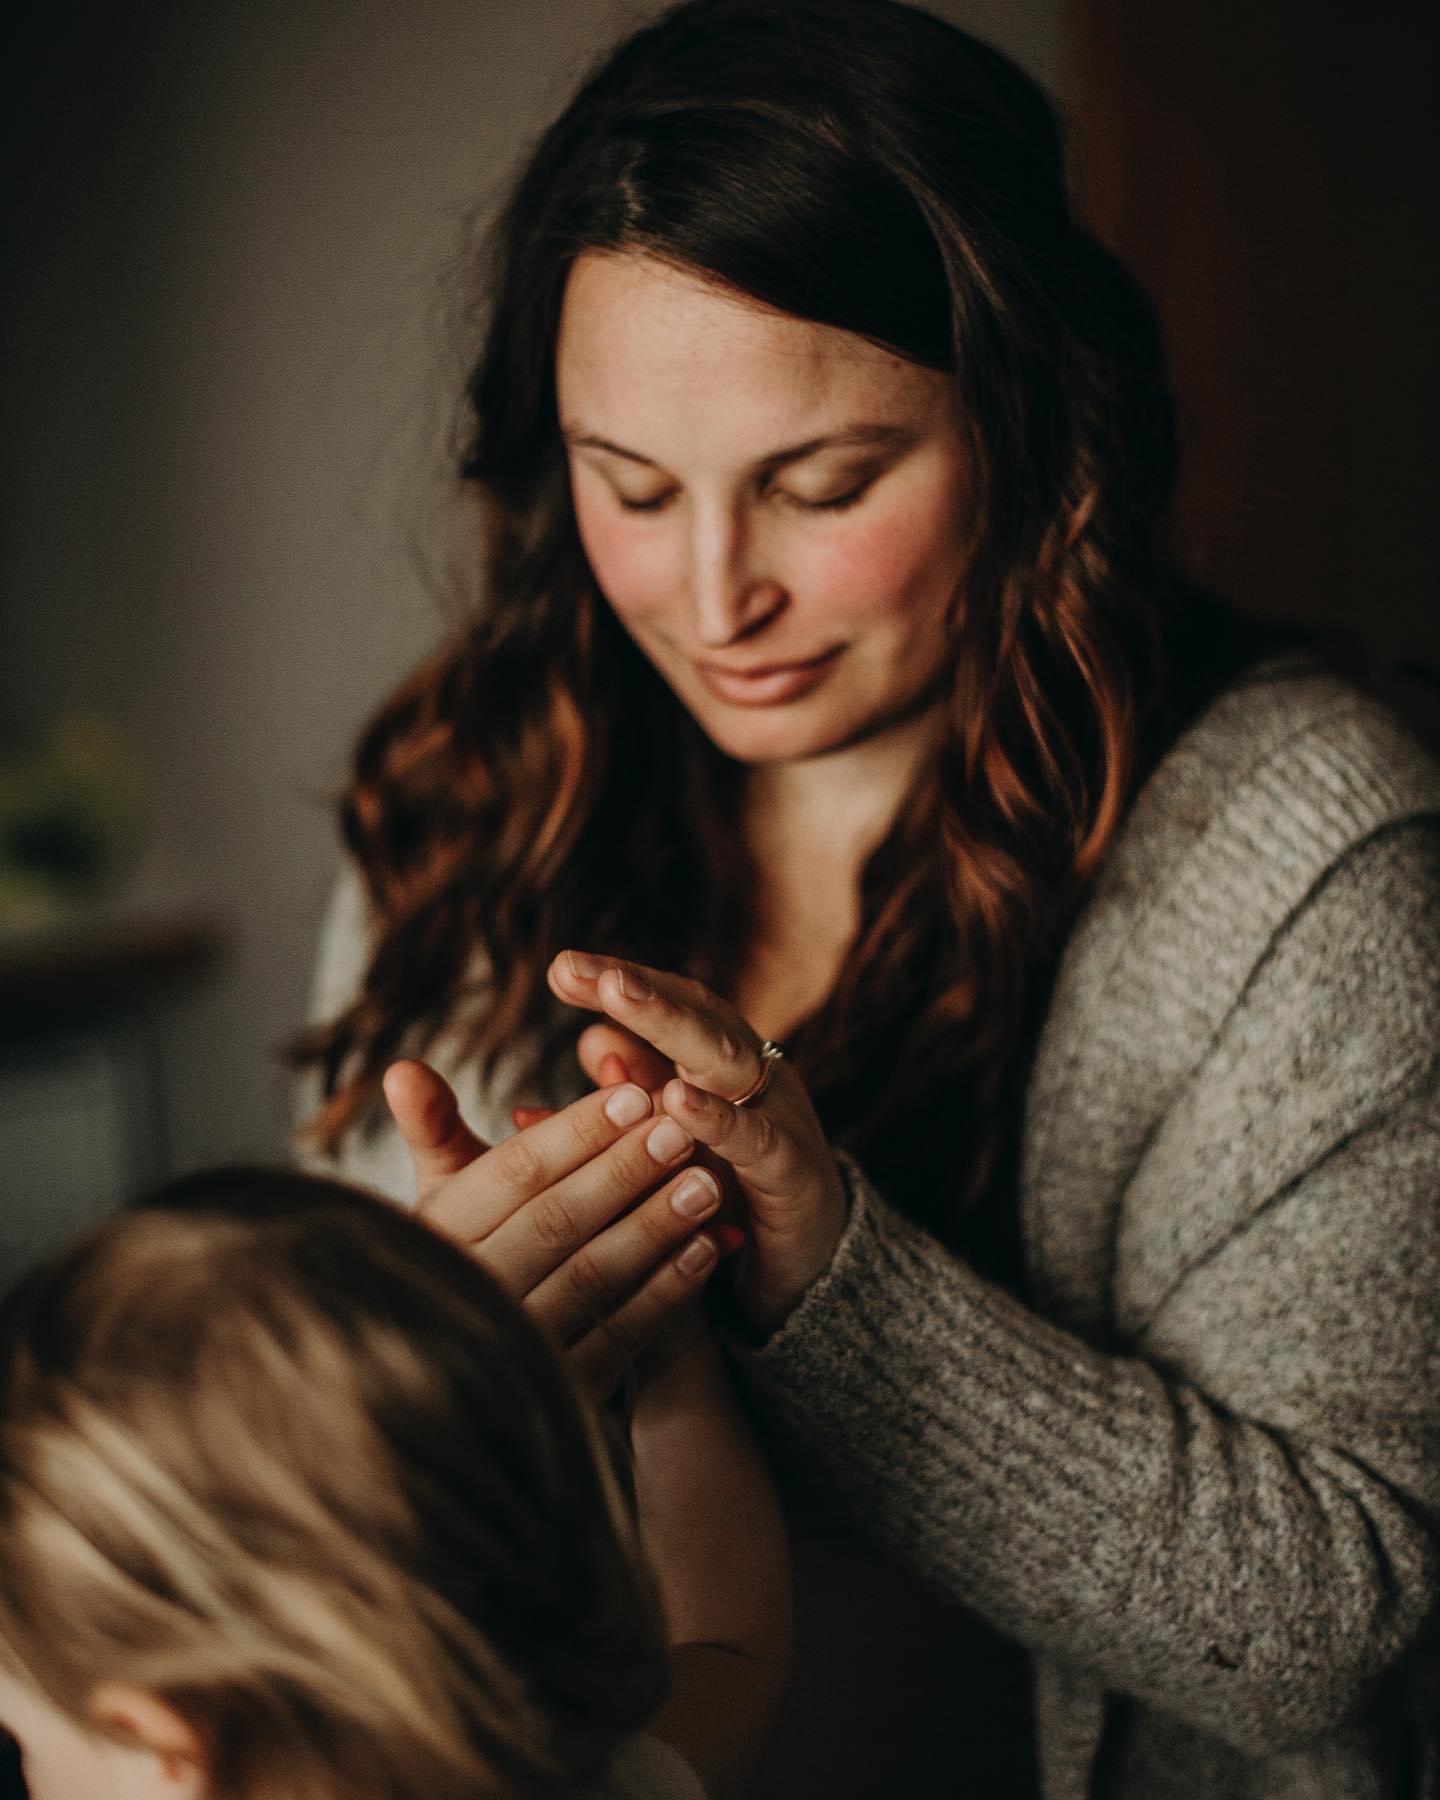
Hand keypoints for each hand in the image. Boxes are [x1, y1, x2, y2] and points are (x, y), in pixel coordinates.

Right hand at [382, 1059, 726, 1393]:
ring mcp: (514, 1348)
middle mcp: (469, 1292)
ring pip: (592, 1278)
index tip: (638, 1094)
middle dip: (624, 1173)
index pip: (513, 1175)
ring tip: (708, 1184)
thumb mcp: (443, 1192)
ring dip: (656, 1227)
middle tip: (682, 1131)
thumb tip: (401, 1068)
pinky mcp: (560, 1393)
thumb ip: (433, 1128)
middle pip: (556, 1222)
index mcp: (438, 1233)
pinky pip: (619, 1337)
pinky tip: (705, 1249)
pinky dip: (667, 1290)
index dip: (578, 1133)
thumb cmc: (464, 1249)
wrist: (458, 1378)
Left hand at [548, 953, 849, 1336]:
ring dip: (669, 1025)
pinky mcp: (792, 1171)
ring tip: (618, 997)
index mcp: (726, 1063)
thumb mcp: (680, 1142)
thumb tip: (589, 1040)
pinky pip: (754, 1138)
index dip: (622, 983)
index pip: (676, 1004)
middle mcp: (757, 1075)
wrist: (815, 1271)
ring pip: (725, 1059)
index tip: (561, 969)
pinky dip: (716, 1118)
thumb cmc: (739, 1195)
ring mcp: (779, 1116)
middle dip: (638, 990)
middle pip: (698, 1015)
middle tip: (580, 969)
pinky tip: (676, 1101)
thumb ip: (642, 1095)